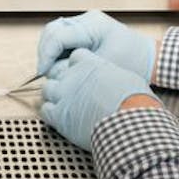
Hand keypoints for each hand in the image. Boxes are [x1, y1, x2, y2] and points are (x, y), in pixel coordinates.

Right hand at [35, 10, 156, 79]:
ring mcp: (86, 23)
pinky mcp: (86, 31)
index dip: (46, 54)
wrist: (149, 59)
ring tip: (53, 68)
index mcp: (93, 25)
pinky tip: (61, 64)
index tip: (43, 71)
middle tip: (45, 70)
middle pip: (53, 30)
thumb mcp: (101, 67)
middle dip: (45, 51)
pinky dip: (58, 51)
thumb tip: (52, 72)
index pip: (59, 35)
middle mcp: (88, 20)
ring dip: (50, 50)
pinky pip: (64, 37)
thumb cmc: (133, 62)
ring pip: (55, 32)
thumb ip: (74, 67)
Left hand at [40, 49, 156, 150]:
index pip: (74, 57)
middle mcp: (73, 76)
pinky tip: (61, 117)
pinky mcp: (59, 115)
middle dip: (63, 81)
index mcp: (89, 63)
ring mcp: (63, 95)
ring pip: (48, 90)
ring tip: (66, 104)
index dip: (77, 67)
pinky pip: (45, 110)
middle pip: (58, 72)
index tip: (82, 75)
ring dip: (54, 96)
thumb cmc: (133, 101)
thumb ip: (111, 74)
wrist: (127, 121)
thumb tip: (114, 79)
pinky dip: (50, 113)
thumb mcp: (126, 78)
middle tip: (73, 92)